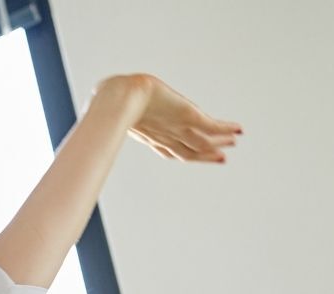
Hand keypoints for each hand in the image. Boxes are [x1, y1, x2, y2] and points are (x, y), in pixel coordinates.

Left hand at [103, 73, 242, 163]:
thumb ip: (108, 104)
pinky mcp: (188, 117)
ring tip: (233, 141)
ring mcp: (177, 127)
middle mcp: (164, 135)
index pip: (168, 148)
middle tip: (221, 157)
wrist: (120, 99)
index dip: (182, 153)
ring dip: (219, 141)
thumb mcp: (110, 104)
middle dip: (205, 153)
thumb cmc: (111, 100)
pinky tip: (238, 130)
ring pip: (203, 140)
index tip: (194, 156)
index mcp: (148, 133)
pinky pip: (212, 126)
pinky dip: (225, 129)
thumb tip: (96, 96)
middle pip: (189, 149)